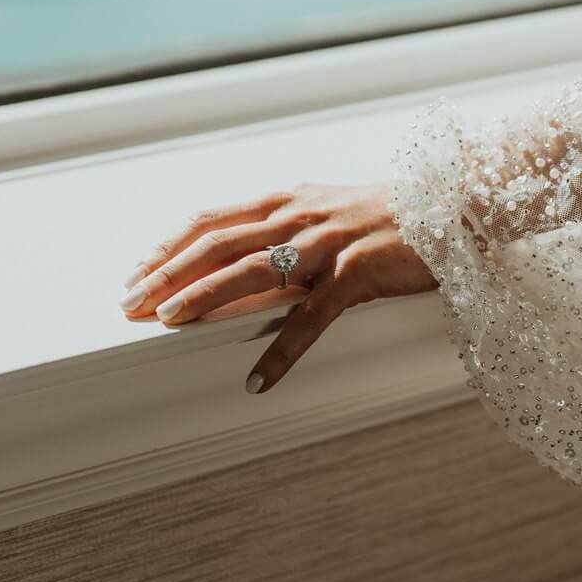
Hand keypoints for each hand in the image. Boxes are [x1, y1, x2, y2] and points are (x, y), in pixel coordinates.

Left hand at [116, 181, 437, 393]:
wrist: (453, 204)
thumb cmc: (392, 214)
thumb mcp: (328, 211)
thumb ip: (285, 228)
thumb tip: (239, 258)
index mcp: (286, 201)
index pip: (211, 220)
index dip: (168, 247)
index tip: (135, 274)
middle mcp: (297, 217)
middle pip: (216, 244)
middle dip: (166, 273)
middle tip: (128, 303)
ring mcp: (326, 245)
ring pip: (250, 271)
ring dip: (202, 298)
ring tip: (167, 323)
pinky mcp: (356, 274)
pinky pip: (310, 320)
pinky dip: (280, 353)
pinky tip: (257, 380)